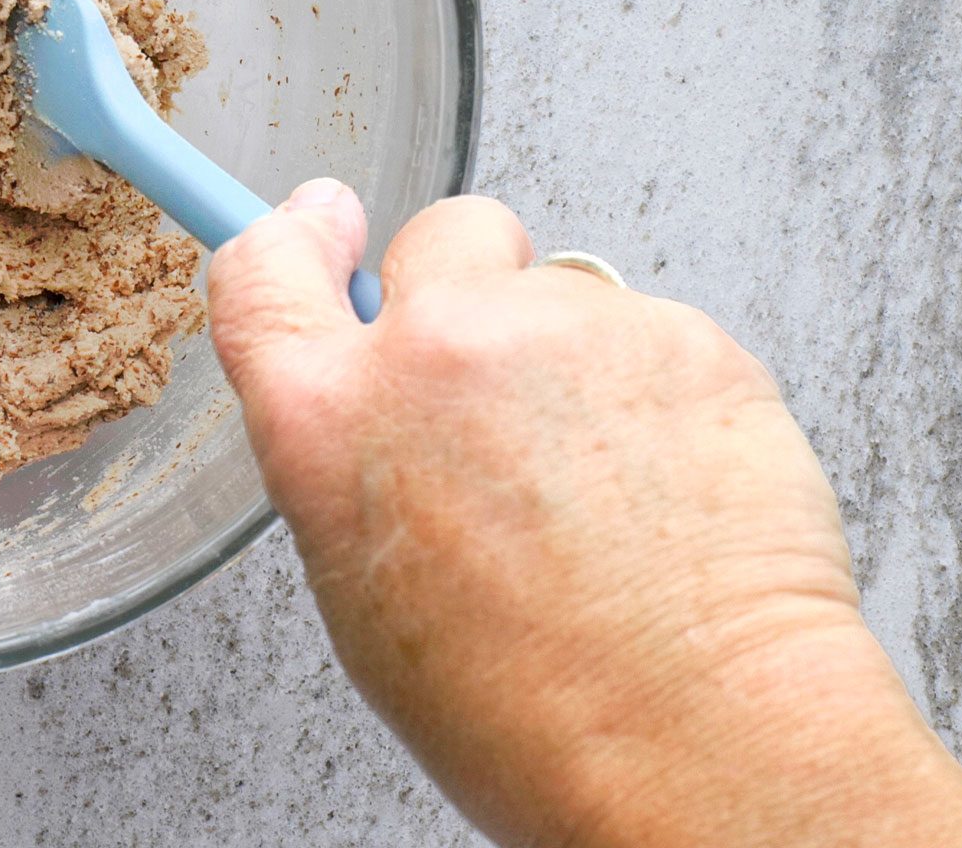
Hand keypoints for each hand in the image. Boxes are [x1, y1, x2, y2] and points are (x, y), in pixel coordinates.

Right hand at [208, 181, 961, 847]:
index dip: (298, 236)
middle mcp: (432, 347)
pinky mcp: (678, 334)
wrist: (697, 742)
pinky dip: (663, 393)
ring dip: (576, 357)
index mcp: (326, 418)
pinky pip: (655, 332)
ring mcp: (562, 327)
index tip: (323, 218)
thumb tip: (383, 405)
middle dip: (471, 288)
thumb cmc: (533, 712)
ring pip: (563, 290)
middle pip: (440, 238)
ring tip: (609, 486)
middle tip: (511, 387)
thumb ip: (353, 456)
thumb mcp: (364, 590)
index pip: (265, 267)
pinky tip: (673, 488)